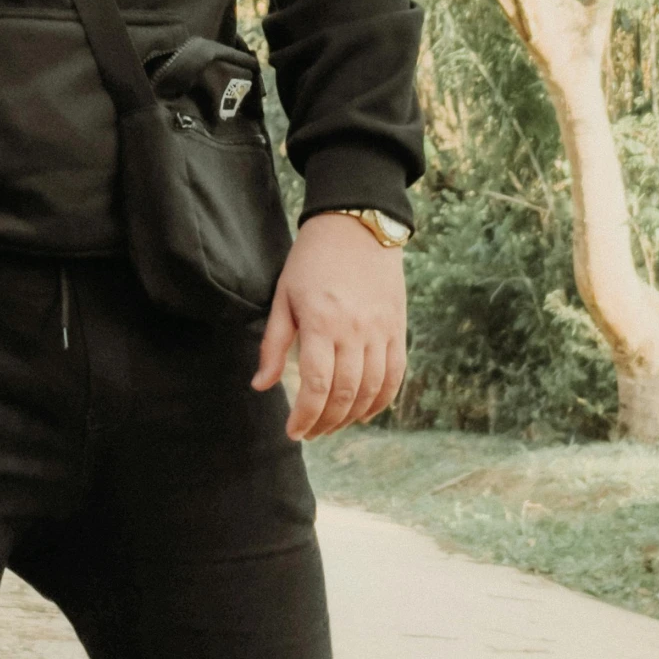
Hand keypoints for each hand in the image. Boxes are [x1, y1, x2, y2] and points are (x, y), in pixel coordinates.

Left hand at [251, 212, 406, 440]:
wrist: (356, 226)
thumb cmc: (311, 260)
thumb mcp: (283, 296)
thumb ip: (273, 344)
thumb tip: (260, 385)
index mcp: (322, 322)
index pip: (317, 385)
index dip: (305, 415)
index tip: (293, 431)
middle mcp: (355, 331)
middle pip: (345, 394)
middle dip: (325, 422)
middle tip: (309, 433)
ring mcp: (381, 332)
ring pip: (371, 390)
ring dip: (351, 416)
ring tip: (331, 425)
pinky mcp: (398, 329)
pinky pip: (395, 375)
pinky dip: (381, 401)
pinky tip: (364, 412)